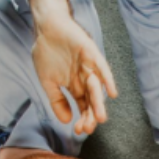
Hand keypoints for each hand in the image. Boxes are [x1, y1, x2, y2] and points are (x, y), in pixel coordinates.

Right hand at [29, 0, 117, 135]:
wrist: (46, 27)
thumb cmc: (46, 52)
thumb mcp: (47, 81)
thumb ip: (56, 100)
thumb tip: (65, 120)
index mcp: (75, 87)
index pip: (82, 107)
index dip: (82, 119)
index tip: (78, 131)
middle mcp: (84, 79)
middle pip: (91, 100)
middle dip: (91, 115)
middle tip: (90, 128)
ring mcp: (88, 66)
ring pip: (96, 87)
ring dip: (98, 103)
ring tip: (100, 118)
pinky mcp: (91, 53)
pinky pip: (101, 68)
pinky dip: (106, 79)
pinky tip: (111, 93)